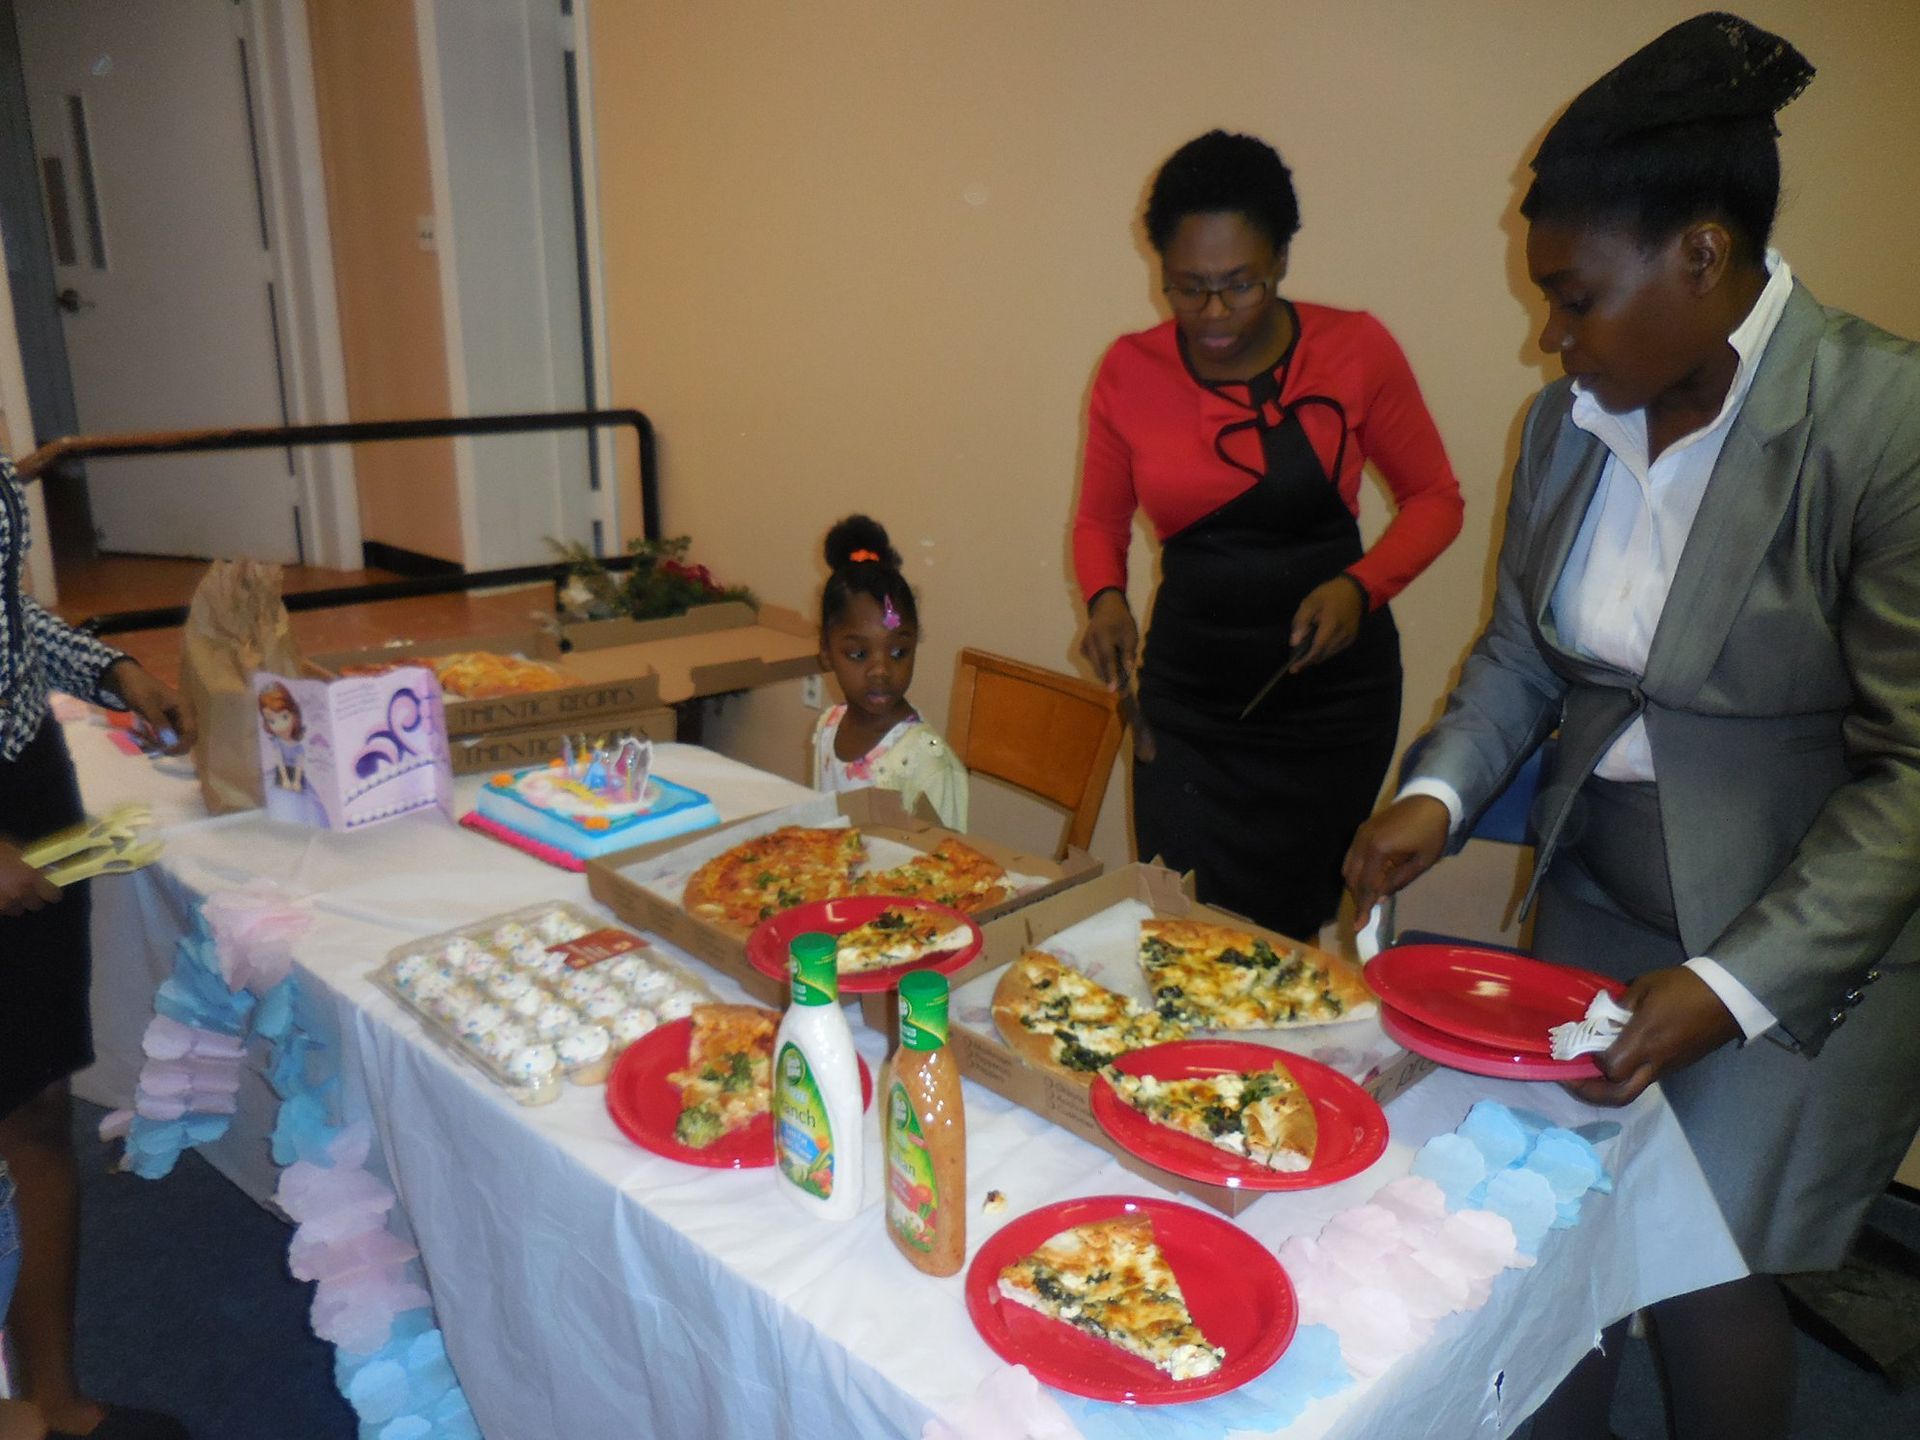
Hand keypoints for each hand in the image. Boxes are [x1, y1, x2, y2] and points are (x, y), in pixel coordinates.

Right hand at [0, 839, 60, 916]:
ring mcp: (3, 904)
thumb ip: (31, 863)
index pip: (53, 894)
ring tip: (5, 889)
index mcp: (30, 878)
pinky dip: (0, 905)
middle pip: (35, 905)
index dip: (51, 892)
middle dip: (31, 897)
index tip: (49, 889)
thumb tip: (45, 869)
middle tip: (24, 887)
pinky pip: (1, 911)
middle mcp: (19, 894)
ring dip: (14, 902)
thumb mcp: (14, 851)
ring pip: (16, 910)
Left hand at [102, 659, 196, 755]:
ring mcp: (176, 720)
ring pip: (172, 742)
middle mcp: (185, 716)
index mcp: (186, 708)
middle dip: (166, 746)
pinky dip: (151, 740)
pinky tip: (137, 734)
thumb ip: (159, 722)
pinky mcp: (167, 724)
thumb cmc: (139, 688)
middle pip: (184, 741)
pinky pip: (163, 739)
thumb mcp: (147, 704)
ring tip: (137, 737)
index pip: (192, 733)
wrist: (128, 680)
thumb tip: (168, 742)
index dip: (180, 745)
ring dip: (155, 744)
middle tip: (146, 745)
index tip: (163, 751)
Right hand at [1079, 590, 1138, 689]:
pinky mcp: (1083, 649)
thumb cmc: (1121, 621)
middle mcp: (1090, 642)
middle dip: (1111, 680)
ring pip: (1096, 667)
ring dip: (1108, 674)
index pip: (1107, 660)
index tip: (1114, 690)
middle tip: (1124, 691)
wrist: (1106, 607)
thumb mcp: (1130, 635)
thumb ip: (1128, 654)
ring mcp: (1085, 646)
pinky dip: (1103, 667)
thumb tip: (1128, 671)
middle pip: (1099, 667)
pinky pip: (1094, 663)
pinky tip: (1112, 662)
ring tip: (1122, 677)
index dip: (1111, 676)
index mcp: (1103, 637)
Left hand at [1287, 575, 1365, 670]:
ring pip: (1329, 654)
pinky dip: (1325, 651)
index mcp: (1331, 623)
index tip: (1294, 668)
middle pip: (1323, 654)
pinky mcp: (1351, 639)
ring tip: (1306, 650)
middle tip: (1297, 658)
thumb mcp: (1310, 602)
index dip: (1305, 660)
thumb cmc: (1328, 595)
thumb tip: (1294, 643)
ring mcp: (1349, 638)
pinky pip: (1335, 650)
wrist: (1354, 590)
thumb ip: (1301, 622)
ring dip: (1317, 655)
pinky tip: (1318, 645)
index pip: (1317, 648)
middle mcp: (1342, 634)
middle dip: (1309, 659)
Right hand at [1342, 795, 1450, 916]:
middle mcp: (1363, 841)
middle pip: (1353, 877)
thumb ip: (1399, 880)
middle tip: (1363, 916)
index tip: (1358, 926)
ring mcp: (1360, 834)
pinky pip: (1351, 856)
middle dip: (1357, 898)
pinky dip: (1355, 872)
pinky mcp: (1362, 830)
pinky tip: (1366, 880)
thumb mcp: (1422, 861)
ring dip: (1355, 885)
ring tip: (1366, 900)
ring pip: (1348, 867)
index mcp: (1379, 849)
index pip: (1367, 884)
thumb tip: (1380, 898)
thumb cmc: (1431, 832)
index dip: (1363, 906)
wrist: (1429, 800)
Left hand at [1564, 966, 1741, 1107]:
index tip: (1580, 1048)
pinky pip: (1646, 1078)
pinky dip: (1627, 1075)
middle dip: (1591, 1094)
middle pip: (1620, 1096)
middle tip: (1571, 1080)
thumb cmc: (1684, 988)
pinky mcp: (1676, 1066)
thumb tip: (1602, 1018)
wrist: (1728, 997)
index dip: (1591, 1064)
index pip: (1611, 1068)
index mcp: (1644, 1041)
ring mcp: (1667, 1068)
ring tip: (1589, 1071)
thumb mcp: (1645, 987)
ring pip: (1633, 1090)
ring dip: (1608, 1087)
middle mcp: (1654, 1062)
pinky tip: (1618, 1057)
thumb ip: (1619, 1005)